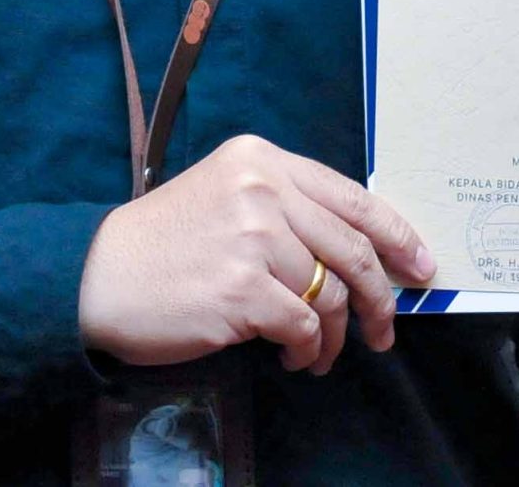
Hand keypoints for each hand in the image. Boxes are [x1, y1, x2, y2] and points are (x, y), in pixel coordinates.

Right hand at [76, 134, 434, 375]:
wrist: (98, 275)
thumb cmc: (165, 243)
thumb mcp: (226, 197)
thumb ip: (288, 208)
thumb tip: (363, 251)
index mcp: (260, 159)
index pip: (353, 198)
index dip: (398, 236)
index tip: (420, 266)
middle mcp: (261, 190)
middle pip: (354, 249)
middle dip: (379, 298)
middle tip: (383, 330)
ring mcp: (252, 239)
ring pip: (332, 296)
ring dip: (334, 336)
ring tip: (319, 353)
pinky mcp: (242, 290)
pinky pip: (303, 329)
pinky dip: (307, 352)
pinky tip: (292, 358)